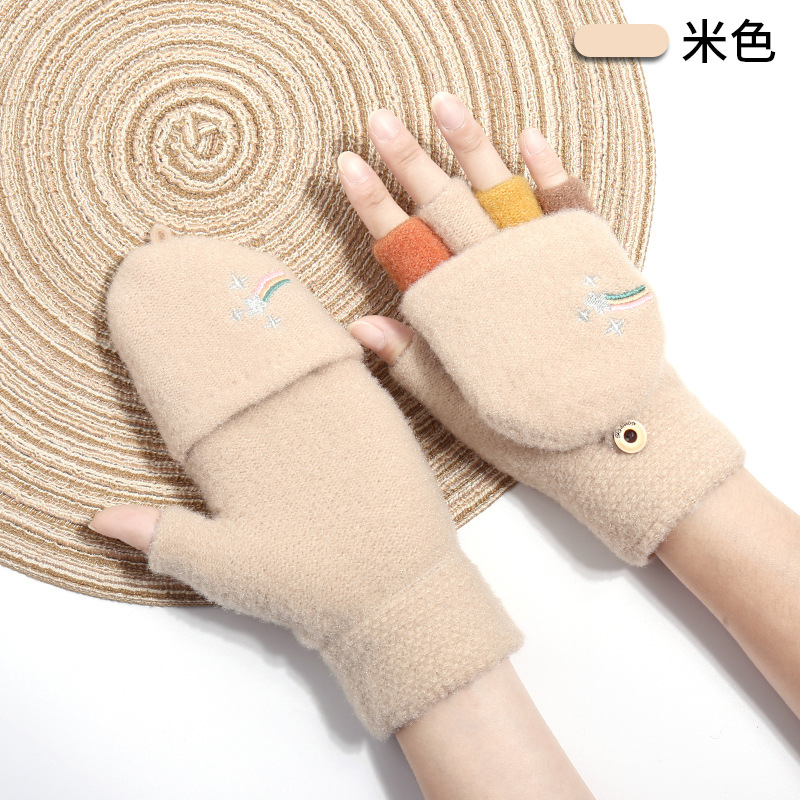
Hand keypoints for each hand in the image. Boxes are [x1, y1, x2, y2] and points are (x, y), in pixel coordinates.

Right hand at [336, 92, 743, 566]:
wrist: (621, 441)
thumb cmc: (534, 434)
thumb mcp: (459, 411)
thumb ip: (409, 363)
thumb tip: (357, 326)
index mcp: (462, 313)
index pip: (405, 247)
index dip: (374, 205)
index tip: (348, 166)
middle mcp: (501, 276)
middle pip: (444, 207)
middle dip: (408, 161)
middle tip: (378, 120)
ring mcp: (546, 261)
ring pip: (499, 190)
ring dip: (470, 146)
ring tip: (443, 104)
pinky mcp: (590, 259)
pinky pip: (567, 202)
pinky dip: (549, 168)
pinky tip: (527, 137)